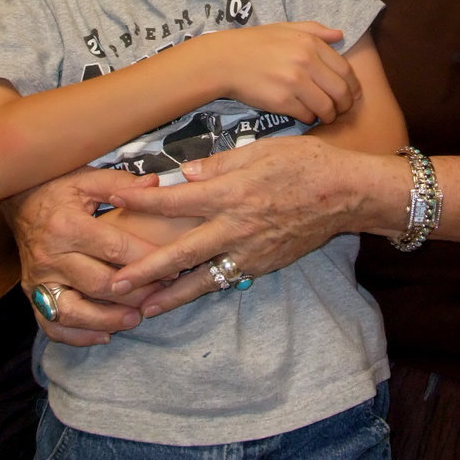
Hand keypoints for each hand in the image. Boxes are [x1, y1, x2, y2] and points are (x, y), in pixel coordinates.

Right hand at [0, 167, 164, 345]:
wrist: (19, 202)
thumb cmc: (58, 188)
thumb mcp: (87, 178)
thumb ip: (120, 184)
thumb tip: (155, 184)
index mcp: (67, 225)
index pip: (113, 248)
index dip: (145, 258)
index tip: (171, 265)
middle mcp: (50, 256)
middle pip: (98, 284)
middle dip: (133, 293)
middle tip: (160, 294)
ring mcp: (39, 280)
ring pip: (74, 312)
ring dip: (107, 320)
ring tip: (135, 319)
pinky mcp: (32, 295)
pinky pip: (52, 325)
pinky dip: (77, 336)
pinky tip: (103, 335)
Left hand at [105, 136, 374, 315]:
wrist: (347, 193)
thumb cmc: (305, 162)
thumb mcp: (261, 151)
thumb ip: (219, 165)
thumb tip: (184, 173)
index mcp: (232, 192)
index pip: (176, 199)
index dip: (142, 201)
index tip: (115, 201)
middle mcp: (236, 227)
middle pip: (180, 252)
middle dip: (144, 269)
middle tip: (113, 282)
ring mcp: (250, 251)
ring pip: (202, 278)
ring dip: (170, 294)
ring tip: (142, 307)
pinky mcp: (263, 265)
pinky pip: (227, 279)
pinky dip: (203, 289)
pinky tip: (185, 296)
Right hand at [204, 22, 359, 123]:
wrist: (225, 60)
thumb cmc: (255, 43)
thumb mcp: (285, 28)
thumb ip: (315, 30)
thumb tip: (340, 35)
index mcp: (310, 43)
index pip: (345, 70)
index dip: (353, 86)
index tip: (351, 94)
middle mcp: (305, 62)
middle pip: (341, 91)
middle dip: (345, 105)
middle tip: (341, 110)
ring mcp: (294, 82)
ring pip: (326, 107)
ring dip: (329, 115)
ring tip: (324, 115)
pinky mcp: (281, 102)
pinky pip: (307, 116)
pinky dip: (309, 118)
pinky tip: (304, 114)